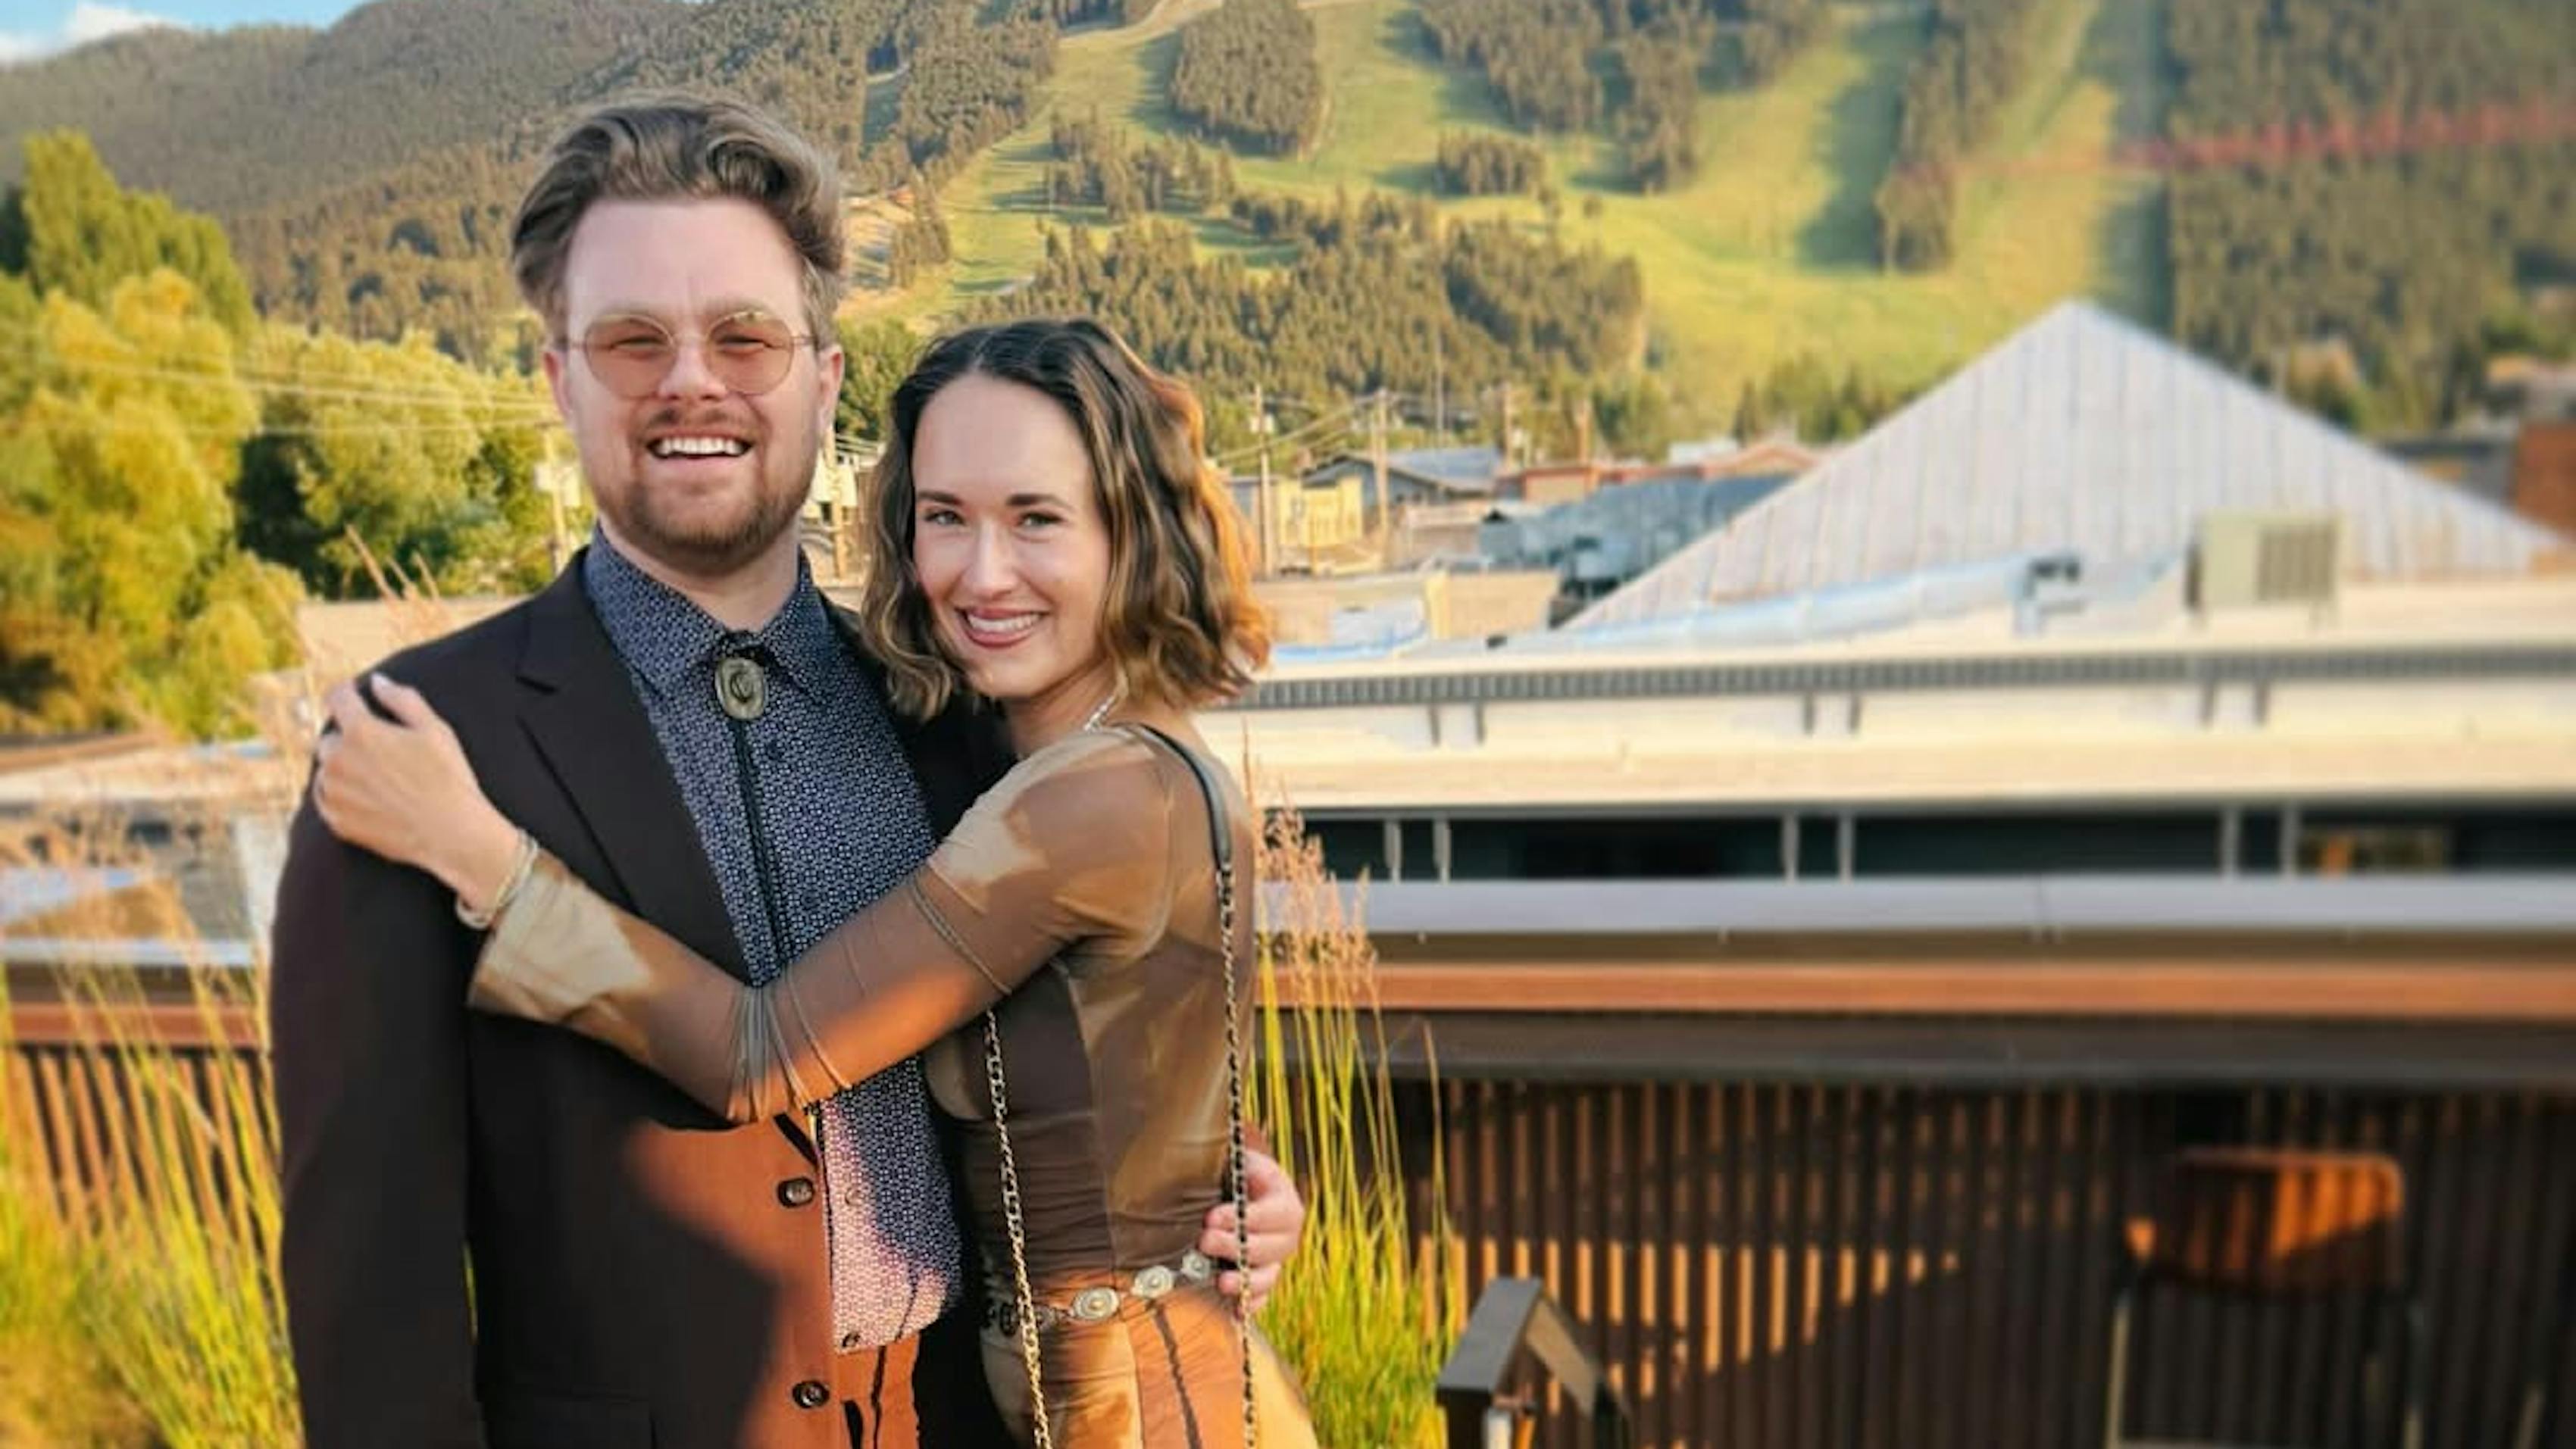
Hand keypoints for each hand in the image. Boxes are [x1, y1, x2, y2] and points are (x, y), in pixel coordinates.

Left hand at [313, 674, 520, 908]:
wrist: (451, 834)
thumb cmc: (448, 778)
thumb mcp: (435, 730)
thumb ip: (402, 699)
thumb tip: (376, 682)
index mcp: (361, 732)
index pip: (338, 697)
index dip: (347, 692)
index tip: (355, 695)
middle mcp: (338, 760)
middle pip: (330, 737)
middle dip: (350, 738)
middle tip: (381, 751)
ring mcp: (333, 793)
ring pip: (327, 769)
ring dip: (344, 768)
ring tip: (380, 780)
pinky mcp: (335, 820)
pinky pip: (327, 798)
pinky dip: (341, 794)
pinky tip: (372, 799)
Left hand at [1200, 1148, 1302, 1311]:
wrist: (1243, 1195)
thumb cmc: (1238, 1175)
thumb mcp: (1240, 1161)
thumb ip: (1234, 1159)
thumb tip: (1214, 1153)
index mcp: (1283, 1201)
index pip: (1270, 1213)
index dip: (1242, 1217)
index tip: (1211, 1217)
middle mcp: (1286, 1235)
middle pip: (1268, 1247)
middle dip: (1235, 1246)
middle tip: (1204, 1241)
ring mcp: (1275, 1261)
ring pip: (1268, 1276)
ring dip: (1246, 1281)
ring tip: (1221, 1281)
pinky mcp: (1262, 1281)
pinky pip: (1261, 1299)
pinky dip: (1250, 1307)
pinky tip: (1235, 1312)